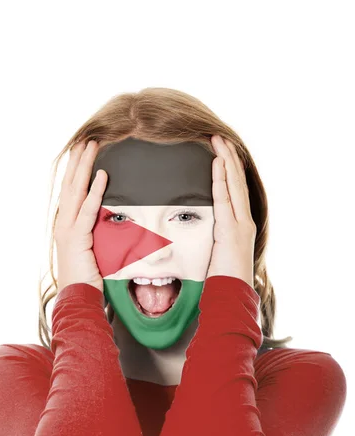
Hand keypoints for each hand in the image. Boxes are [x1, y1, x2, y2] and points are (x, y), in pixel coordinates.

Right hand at [55, 140, 107, 293]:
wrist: (78, 298)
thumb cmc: (88, 280)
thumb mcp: (94, 251)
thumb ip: (99, 234)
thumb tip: (115, 222)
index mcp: (66, 226)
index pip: (71, 192)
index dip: (76, 171)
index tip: (83, 152)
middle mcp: (63, 224)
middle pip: (70, 185)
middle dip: (78, 161)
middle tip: (86, 140)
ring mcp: (68, 230)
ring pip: (76, 191)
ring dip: (85, 167)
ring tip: (92, 146)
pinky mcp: (77, 238)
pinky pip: (88, 209)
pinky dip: (96, 191)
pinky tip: (103, 174)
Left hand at [206, 135, 255, 288]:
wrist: (231, 296)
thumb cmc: (220, 280)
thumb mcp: (214, 255)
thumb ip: (210, 240)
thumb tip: (195, 234)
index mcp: (239, 226)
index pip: (235, 191)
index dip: (229, 170)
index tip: (221, 151)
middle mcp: (244, 222)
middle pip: (237, 182)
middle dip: (229, 157)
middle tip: (219, 136)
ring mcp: (240, 225)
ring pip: (234, 186)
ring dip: (226, 161)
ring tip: (219, 141)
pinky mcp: (233, 231)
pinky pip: (225, 200)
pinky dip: (221, 181)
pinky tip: (217, 164)